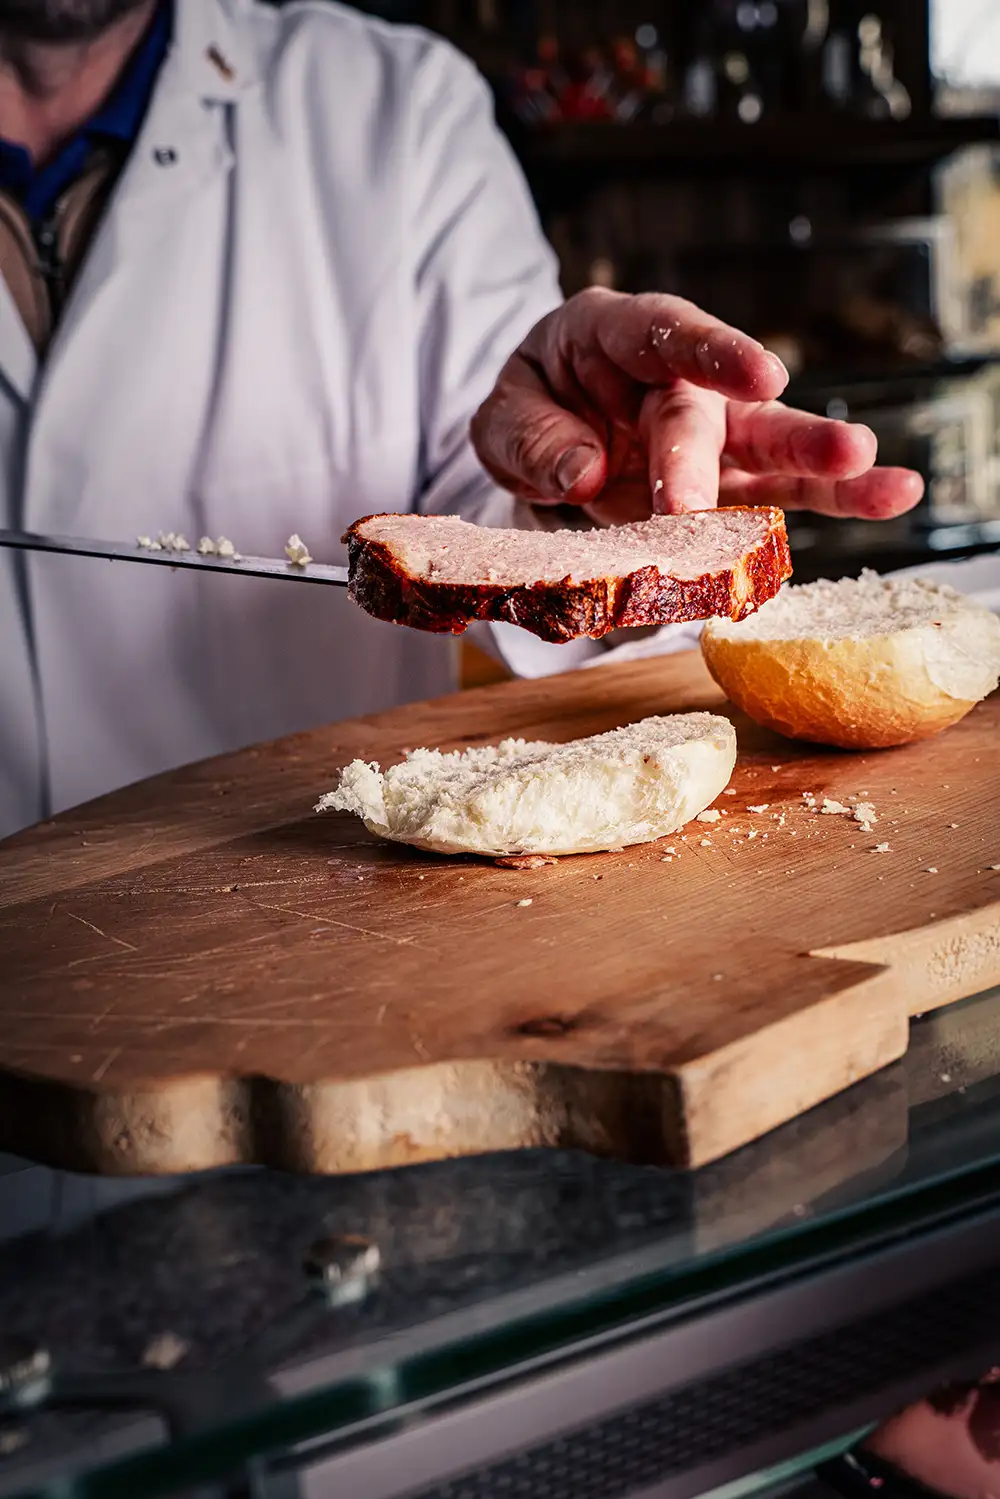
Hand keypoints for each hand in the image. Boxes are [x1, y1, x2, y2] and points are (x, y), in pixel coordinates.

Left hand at [471, 288, 923, 524]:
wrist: (545, 443)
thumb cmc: (532, 410)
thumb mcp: (500, 418)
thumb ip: (529, 440)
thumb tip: (579, 473)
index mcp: (614, 333)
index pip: (664, 332)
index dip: (714, 351)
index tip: (764, 374)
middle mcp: (674, 379)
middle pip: (701, 414)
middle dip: (699, 463)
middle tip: (690, 509)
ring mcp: (709, 432)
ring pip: (766, 444)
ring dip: (818, 465)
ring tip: (881, 478)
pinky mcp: (725, 480)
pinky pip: (775, 491)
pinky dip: (828, 500)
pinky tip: (889, 495)